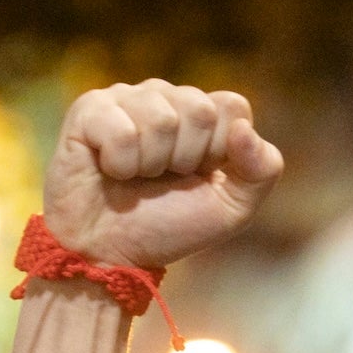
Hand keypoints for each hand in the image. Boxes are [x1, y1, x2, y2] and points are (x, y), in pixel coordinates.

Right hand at [38, 79, 281, 274]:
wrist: (108, 254)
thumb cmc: (167, 227)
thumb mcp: (231, 209)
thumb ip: (262, 170)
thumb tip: (243, 129)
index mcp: (202, 114)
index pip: (233, 106)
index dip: (219, 151)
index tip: (197, 176)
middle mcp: (165, 97)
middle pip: (200, 109)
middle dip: (185, 159)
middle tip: (161, 180)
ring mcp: (126, 98)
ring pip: (161, 119)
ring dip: (151, 164)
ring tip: (134, 178)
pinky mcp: (90, 109)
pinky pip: (121, 131)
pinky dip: (119, 165)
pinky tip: (109, 171)